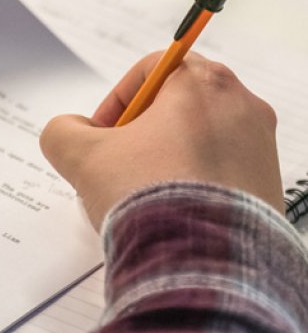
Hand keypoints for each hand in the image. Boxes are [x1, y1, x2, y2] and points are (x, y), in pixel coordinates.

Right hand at [40, 52, 282, 229]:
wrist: (201, 262)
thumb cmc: (146, 196)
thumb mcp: (82, 157)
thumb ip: (63, 132)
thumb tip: (70, 130)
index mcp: (202, 84)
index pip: (151, 70)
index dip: (117, 100)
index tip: (101, 133)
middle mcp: (242, 106)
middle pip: (179, 105)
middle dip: (141, 132)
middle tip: (118, 164)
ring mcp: (261, 148)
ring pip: (201, 140)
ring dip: (166, 159)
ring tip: (142, 195)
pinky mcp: (268, 186)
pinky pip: (223, 173)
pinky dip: (194, 184)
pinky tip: (170, 213)